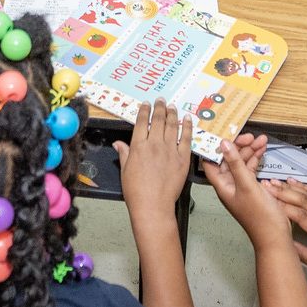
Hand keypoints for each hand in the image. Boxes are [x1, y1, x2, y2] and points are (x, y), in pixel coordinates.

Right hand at [113, 103, 194, 221]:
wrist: (153, 205)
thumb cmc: (137, 191)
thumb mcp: (125, 170)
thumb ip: (124, 154)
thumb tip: (118, 144)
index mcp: (139, 146)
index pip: (142, 122)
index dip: (144, 111)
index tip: (146, 105)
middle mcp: (155, 145)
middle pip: (158, 120)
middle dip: (159, 107)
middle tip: (161, 100)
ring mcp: (170, 150)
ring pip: (172, 125)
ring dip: (172, 113)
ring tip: (173, 106)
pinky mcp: (182, 158)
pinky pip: (186, 138)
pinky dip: (187, 127)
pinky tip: (187, 119)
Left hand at [202, 137, 290, 247]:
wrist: (275, 236)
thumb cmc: (260, 219)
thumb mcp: (247, 186)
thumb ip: (236, 164)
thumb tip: (224, 145)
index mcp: (222, 186)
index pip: (211, 162)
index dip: (214, 147)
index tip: (221, 134)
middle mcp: (230, 185)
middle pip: (229, 159)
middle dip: (238, 146)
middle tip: (248, 136)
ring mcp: (241, 186)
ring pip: (241, 162)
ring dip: (249, 150)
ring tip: (260, 139)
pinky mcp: (253, 188)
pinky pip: (251, 168)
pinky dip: (256, 158)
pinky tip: (262, 150)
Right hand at [266, 179, 306, 278]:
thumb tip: (288, 247)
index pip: (300, 215)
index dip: (282, 206)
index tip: (266, 200)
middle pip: (302, 200)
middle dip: (282, 191)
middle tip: (264, 185)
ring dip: (290, 187)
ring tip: (274, 181)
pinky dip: (304, 187)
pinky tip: (295, 183)